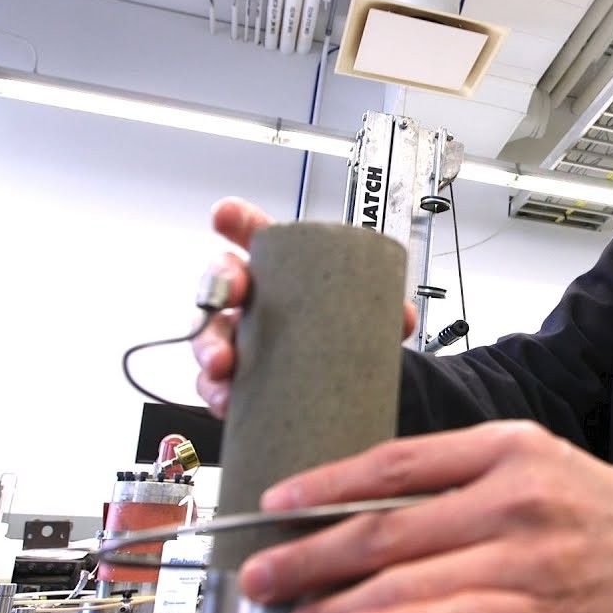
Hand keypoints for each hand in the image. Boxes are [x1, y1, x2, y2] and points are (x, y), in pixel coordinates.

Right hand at [192, 197, 417, 417]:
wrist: (334, 378)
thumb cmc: (335, 329)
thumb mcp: (360, 315)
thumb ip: (383, 311)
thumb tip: (404, 317)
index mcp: (278, 270)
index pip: (253, 235)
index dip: (236, 220)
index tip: (224, 213)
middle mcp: (250, 299)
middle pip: (223, 280)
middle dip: (222, 281)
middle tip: (235, 290)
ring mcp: (236, 337)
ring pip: (209, 334)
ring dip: (210, 345)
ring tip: (223, 362)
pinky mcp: (234, 378)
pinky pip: (214, 384)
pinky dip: (217, 392)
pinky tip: (227, 399)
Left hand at [239, 421, 612, 612]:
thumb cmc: (587, 500)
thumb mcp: (526, 455)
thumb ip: (451, 470)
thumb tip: (358, 500)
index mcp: (508, 449)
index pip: (397, 462)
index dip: (326, 485)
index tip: (275, 502)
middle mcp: (516, 500)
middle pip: (389, 531)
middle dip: (311, 558)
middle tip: (261, 575)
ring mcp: (528, 564)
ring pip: (408, 590)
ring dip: (338, 610)